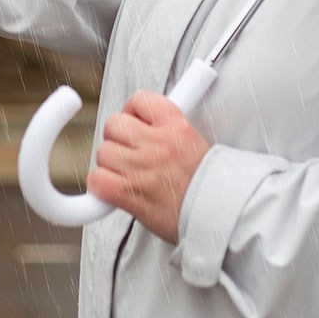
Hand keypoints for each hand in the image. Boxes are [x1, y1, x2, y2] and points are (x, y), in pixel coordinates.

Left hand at [88, 91, 209, 243]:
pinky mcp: (131, 194)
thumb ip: (169, 129)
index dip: (132, 112)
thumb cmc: (209, 187)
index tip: (134, 122)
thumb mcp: (195, 144)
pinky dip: (100, 186)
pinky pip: (98, 180)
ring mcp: (143, 169)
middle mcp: (159, 144)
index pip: (140, 100)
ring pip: (103, 152)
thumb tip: (145, 120)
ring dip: (109, 164)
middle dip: (117, 138)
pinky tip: (112, 190)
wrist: (220, 217)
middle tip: (127, 150)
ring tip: (124, 174)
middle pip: (114, 124)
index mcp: (177, 127)